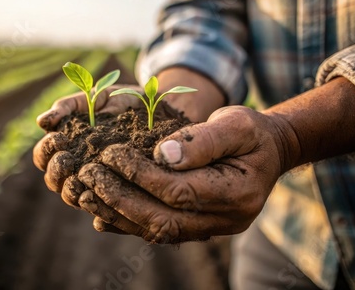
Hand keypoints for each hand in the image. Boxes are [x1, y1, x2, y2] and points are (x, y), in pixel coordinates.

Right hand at [32, 84, 147, 233]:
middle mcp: (78, 167)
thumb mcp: (97, 97)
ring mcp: (96, 182)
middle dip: (55, 170)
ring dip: (70, 188)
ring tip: (81, 175)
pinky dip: (93, 202)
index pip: (44, 156)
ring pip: (71, 196)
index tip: (59, 139)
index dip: (45, 151)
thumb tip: (41, 122)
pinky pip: (98, 206)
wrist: (161, 108)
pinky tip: (97, 192)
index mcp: (68, 145)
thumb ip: (69, 106)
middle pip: (53, 180)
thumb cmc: (124, 101)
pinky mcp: (117, 193)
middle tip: (66, 159)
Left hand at [77, 106, 294, 242]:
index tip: (111, 154)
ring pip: (157, 230)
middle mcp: (225, 220)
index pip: (178, 191)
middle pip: (162, 218)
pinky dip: (127, 223)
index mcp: (237, 193)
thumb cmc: (252, 133)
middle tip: (89, 176)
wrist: (269, 152)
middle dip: (120, 197)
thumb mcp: (236, 123)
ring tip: (85, 194)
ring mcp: (211, 229)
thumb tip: (160, 155)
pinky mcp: (198, 228)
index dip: (140, 174)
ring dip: (117, 214)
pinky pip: (159, 231)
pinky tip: (101, 211)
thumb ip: (202, 140)